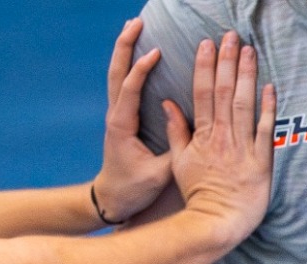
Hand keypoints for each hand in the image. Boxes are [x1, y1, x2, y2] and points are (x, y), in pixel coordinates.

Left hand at [92, 19, 172, 223]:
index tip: (157, 52)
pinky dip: (130, 64)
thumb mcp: (158, 175)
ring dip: (125, 49)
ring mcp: (117, 114)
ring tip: (136, 27)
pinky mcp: (123, 117)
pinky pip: (124, 83)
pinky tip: (141, 52)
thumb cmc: (133, 188)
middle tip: (137, 23)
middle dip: (125, 46)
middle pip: (116, 72)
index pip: (129, 89)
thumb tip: (195, 133)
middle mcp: (116, 115)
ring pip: (116, 74)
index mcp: (122, 125)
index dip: (141, 69)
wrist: (111, 198)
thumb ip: (175, 152)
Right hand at [166, 33, 276, 242]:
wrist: (216, 222)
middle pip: (225, 92)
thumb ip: (176, 131)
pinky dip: (268, 108)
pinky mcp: (262, 162)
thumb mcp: (178, 161)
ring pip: (245, 105)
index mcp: (201, 135)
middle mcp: (222, 137)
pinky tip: (269, 86)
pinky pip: (266, 130)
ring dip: (247, 75)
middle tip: (230, 36)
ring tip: (249, 51)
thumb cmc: (198, 194)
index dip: (205, 66)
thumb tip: (167, 103)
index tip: (206, 44)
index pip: (202, 93)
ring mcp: (242, 149)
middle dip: (227, 61)